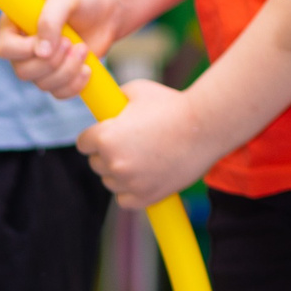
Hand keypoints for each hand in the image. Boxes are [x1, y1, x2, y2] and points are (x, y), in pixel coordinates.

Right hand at [0, 0, 122, 98]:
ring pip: (42, 84)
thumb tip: (41, 53)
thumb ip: (50, 20)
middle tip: (71, 42)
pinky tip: (87, 67)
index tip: (54, 39)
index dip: (26, 51)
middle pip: (23, 71)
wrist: (106, 12)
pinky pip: (58, 93)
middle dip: (52, 61)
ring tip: (83, 48)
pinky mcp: (57, 78)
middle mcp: (21, 49)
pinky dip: (75, 84)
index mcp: (13, 26)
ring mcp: (38, 66)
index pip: (4, 49)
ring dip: (68, 70)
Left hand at [75, 78, 215, 207]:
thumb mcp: (136, 90)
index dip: (95, 136)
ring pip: (110, 182)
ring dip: (120, 172)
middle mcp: (113, 163)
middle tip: (133, 143)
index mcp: (105, 137)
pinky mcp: (145, 198)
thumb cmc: (173, 105)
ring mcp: (129, 183)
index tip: (108, 132)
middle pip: (95, 163)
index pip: (83, 143)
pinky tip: (145, 176)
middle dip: (108, 153)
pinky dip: (131, 191)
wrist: (207, 126)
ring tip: (144, 157)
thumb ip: (114, 100)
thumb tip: (102, 106)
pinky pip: (124, 200)